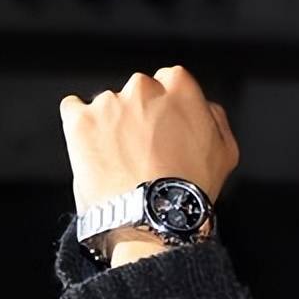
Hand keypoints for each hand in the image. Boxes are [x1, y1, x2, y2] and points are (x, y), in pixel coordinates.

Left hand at [59, 66, 239, 215]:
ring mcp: (108, 104)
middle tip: (145, 145)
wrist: (151, 218)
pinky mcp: (79, 121)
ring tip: (120, 158)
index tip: (166, 123)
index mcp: (180, 87)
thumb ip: (214, 117)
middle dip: (140, 112)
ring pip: (108, 104)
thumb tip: (203, 107)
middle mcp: (143, 88)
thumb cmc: (190, 189)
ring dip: (112, 123)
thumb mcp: (226, 151)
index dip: (169, 104)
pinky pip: (73, 109)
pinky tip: (93, 147)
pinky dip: (80, 125)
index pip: (171, 79)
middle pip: (139, 90)